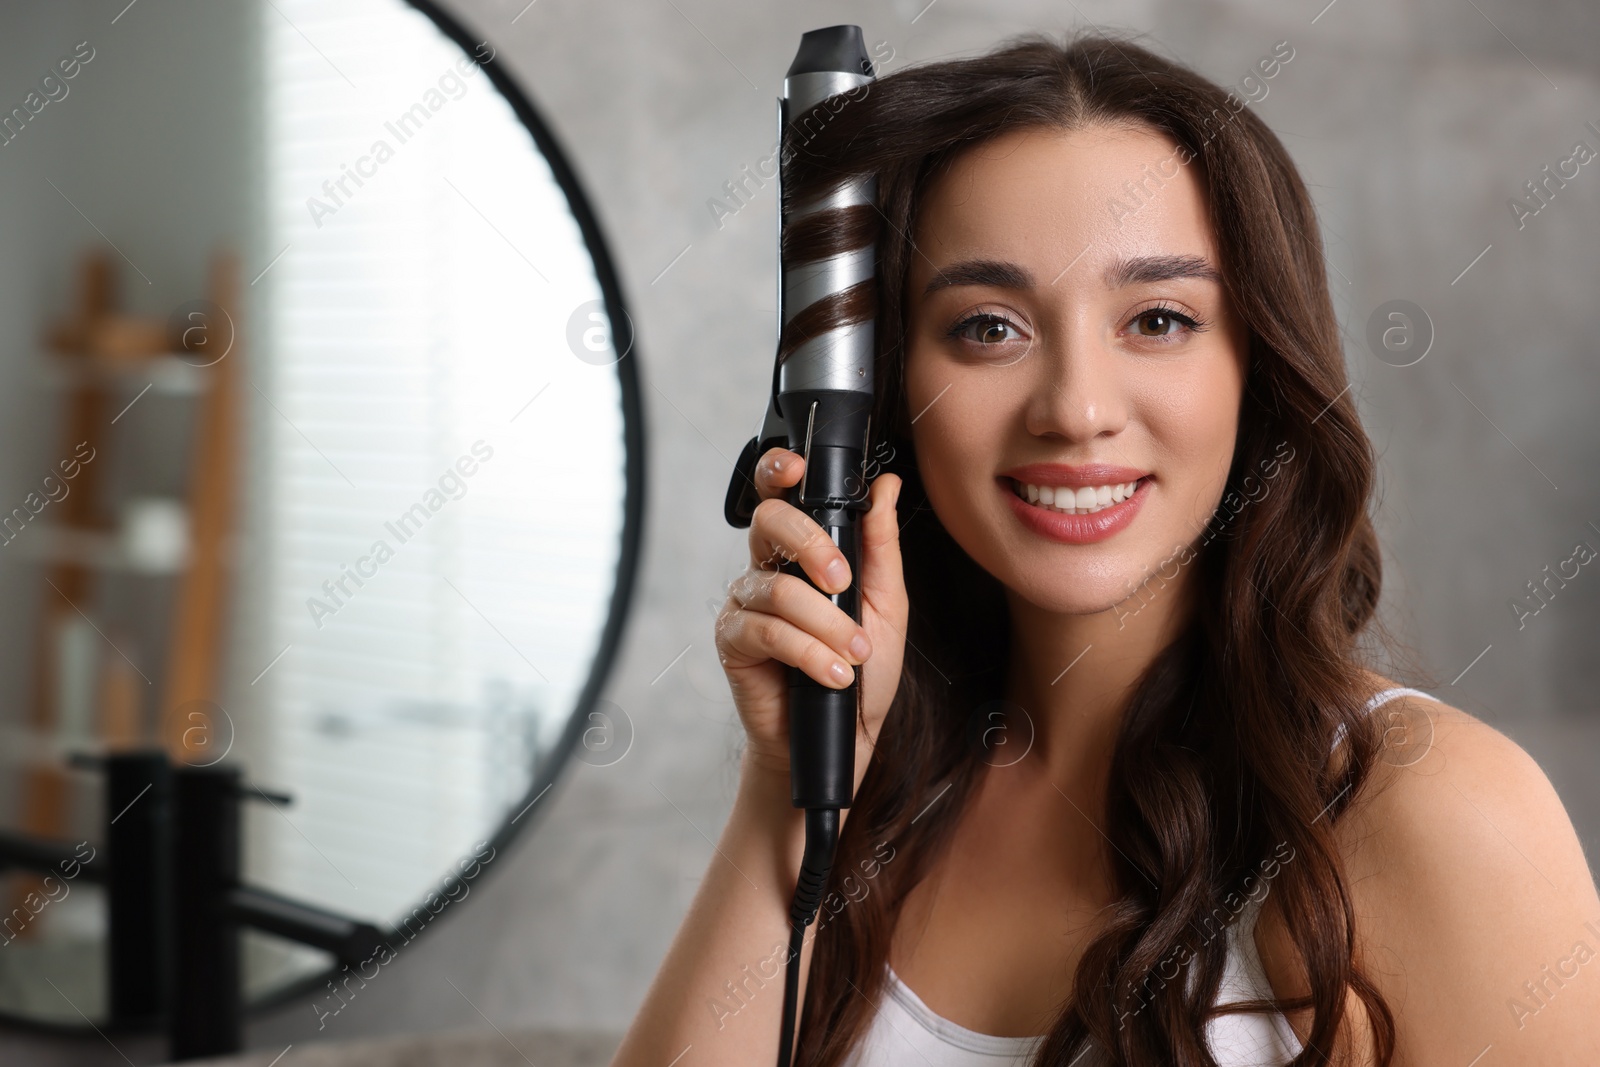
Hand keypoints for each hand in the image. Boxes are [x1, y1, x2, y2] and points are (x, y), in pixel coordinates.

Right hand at [715, 447, 907, 798]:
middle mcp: (766, 568)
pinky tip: (832, 675)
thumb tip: (887, 486)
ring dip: (827, 624)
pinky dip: (808, 652)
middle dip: (812, 546)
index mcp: (800, 551)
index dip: (778, 471)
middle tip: (845, 584)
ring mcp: (745, 604)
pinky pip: (767, 631)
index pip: (780, 495)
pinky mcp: (732, 642)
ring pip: (778, 588)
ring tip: (854, 655)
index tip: (798, 467)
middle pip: (770, 522)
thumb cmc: (861, 671)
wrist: (843, 739)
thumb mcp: (885, 605)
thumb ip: (881, 546)